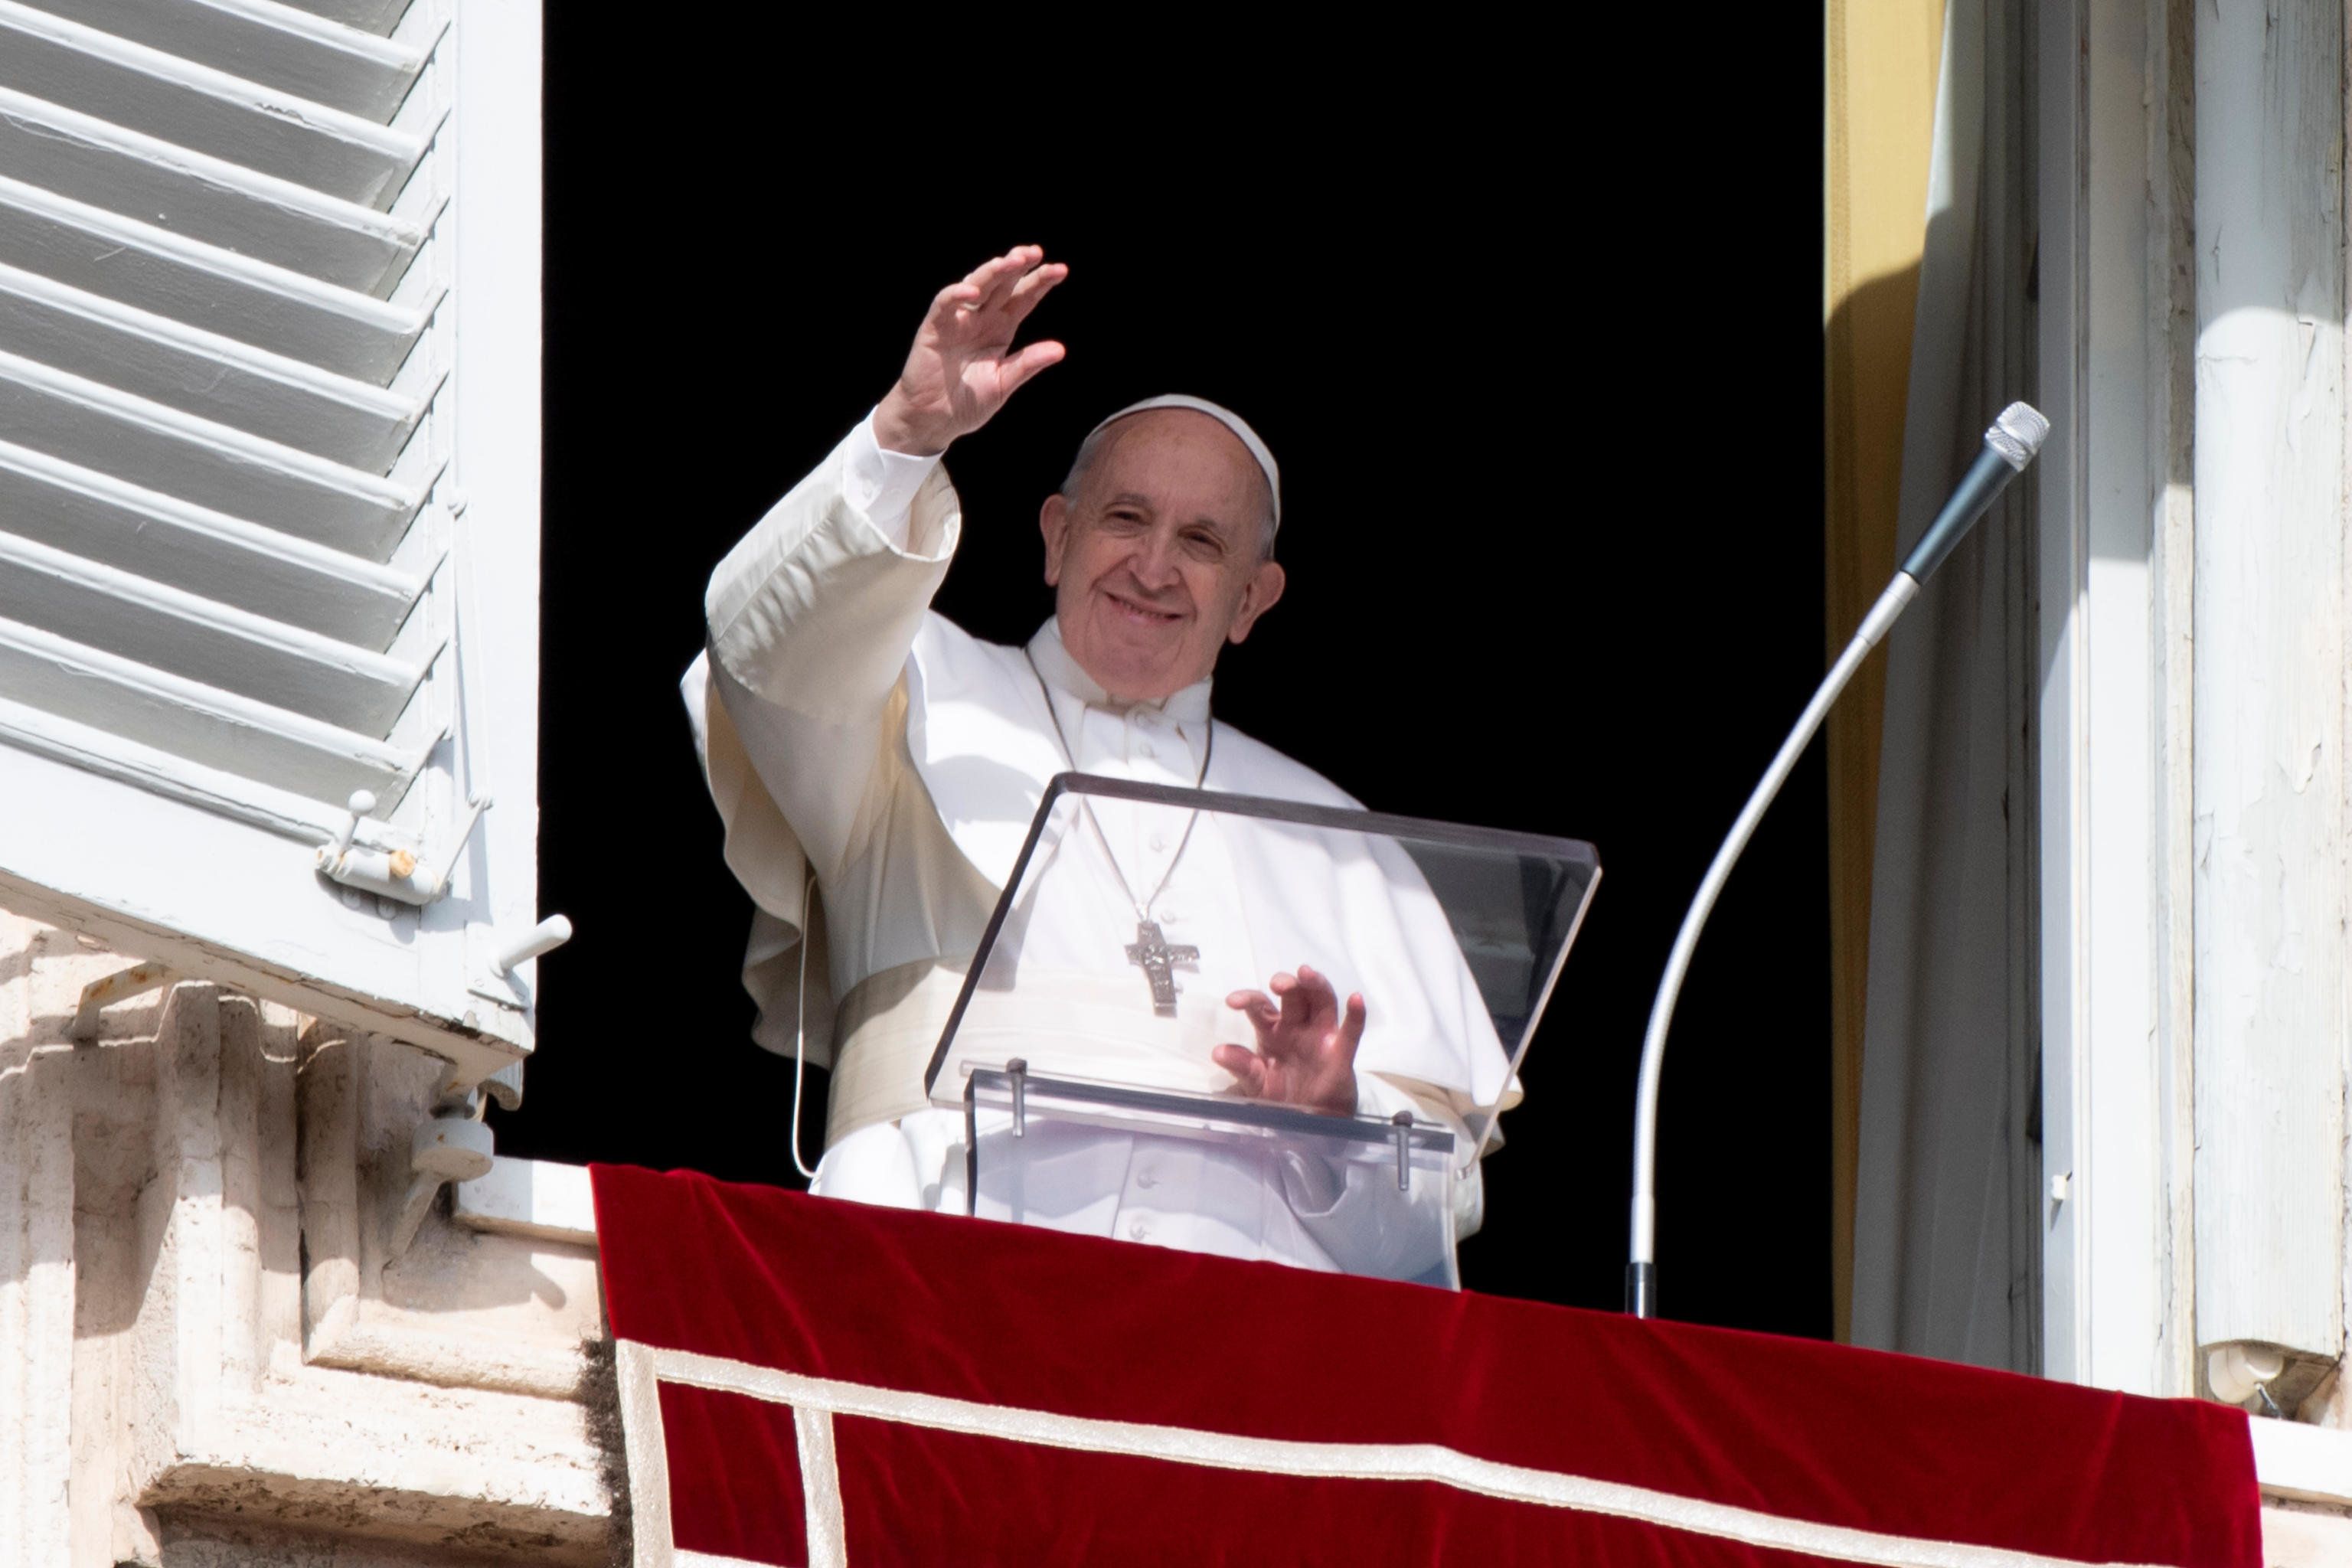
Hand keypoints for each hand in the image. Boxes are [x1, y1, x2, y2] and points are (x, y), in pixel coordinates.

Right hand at [873, 245, 1068, 455]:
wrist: (934, 420)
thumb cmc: (968, 402)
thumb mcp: (1004, 383)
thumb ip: (1027, 364)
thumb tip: (1060, 349)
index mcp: (1001, 328)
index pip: (1024, 298)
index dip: (1041, 283)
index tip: (1061, 270)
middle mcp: (981, 318)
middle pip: (1003, 284)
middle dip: (1018, 266)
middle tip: (1035, 252)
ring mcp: (958, 320)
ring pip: (976, 285)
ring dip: (993, 271)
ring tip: (1012, 260)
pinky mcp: (935, 327)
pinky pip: (945, 303)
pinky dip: (957, 295)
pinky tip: (973, 293)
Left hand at [1215, 965, 1365, 1116]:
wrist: (1308, 1124)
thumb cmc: (1282, 1097)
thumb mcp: (1256, 1084)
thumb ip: (1241, 1067)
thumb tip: (1218, 1052)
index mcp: (1273, 1030)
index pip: (1260, 1005)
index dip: (1248, 999)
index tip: (1233, 1002)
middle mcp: (1297, 1026)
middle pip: (1295, 995)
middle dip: (1287, 983)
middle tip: (1278, 984)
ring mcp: (1321, 1036)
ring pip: (1322, 1001)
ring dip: (1316, 985)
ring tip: (1307, 973)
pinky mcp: (1341, 1052)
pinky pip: (1351, 1031)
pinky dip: (1356, 1015)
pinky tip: (1356, 999)